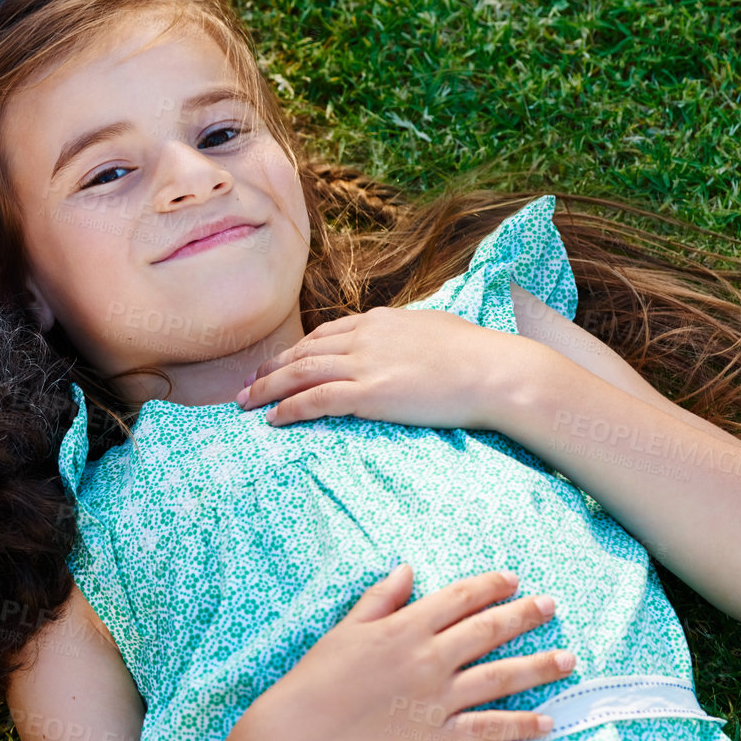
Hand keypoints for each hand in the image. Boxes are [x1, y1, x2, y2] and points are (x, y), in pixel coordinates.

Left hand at [234, 307, 541, 429]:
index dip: (298, 349)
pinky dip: (289, 409)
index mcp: (381, 320)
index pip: (326, 333)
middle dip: (271, 367)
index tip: (279, 361)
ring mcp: (365, 364)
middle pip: (304, 351)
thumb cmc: (479, 356)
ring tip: (245, 403)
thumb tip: (408, 341)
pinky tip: (273, 420)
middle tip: (247, 384)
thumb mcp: (437, 331)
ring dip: (267, 388)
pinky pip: (315, 401)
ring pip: (300, 374)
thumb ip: (410, 335)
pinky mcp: (369, 393)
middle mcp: (365, 337)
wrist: (496, 371)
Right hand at [240, 564, 572, 740]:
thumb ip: (380, 599)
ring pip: (500, 678)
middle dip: (525, 615)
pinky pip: (488, 729)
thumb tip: (407, 569)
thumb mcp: (346, 629)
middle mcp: (429, 659)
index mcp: (405, 629)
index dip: (490, 586)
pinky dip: (520, 725)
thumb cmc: (318, 679)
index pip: (459, 599)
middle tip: (551, 606)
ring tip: (567, 658)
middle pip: (489, 631)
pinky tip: (546, 721)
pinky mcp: (437, 736)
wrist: (302, 733)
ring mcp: (437, 699)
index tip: (513, 580)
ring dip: (538, 666)